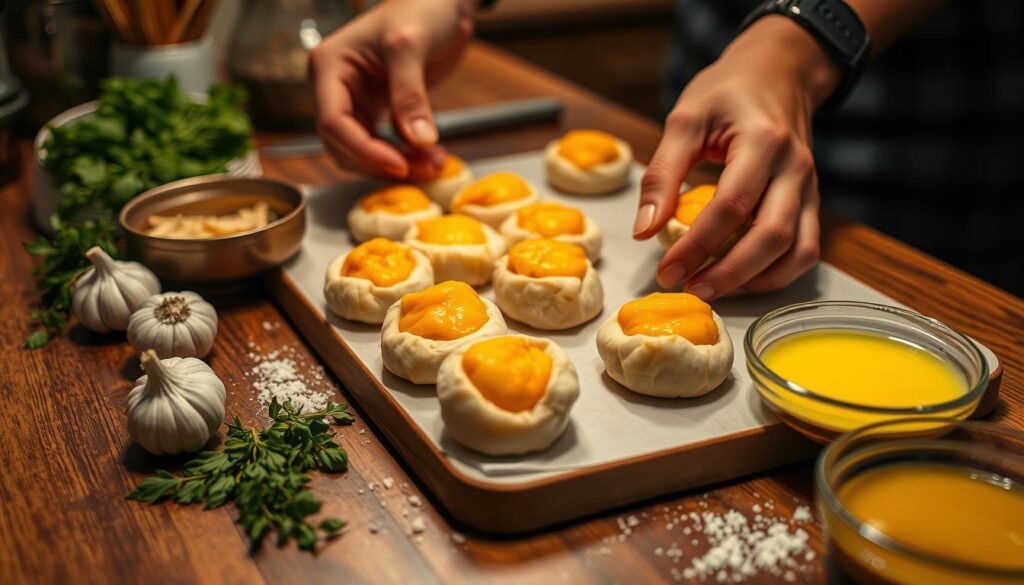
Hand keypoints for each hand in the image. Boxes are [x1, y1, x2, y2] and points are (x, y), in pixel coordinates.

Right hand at [309, 0, 475, 179]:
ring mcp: (354, 100)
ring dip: (395, 165)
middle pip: (344, 144)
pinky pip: (383, 145)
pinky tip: (429, 157)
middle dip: (381, 163)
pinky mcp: (376, 110)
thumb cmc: (419, 8)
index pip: (332, 121)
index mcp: (329, 66)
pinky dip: (405, 156)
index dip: (363, 150)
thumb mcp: (410, 45)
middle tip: (422, 170)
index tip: (398, 164)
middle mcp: (335, 87)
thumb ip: (410, 94)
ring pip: (362, 151)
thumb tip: (419, 141)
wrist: (441, 3)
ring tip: (432, 165)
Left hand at [632, 16, 840, 299]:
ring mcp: (810, 186)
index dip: (697, 245)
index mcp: (762, 141)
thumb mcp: (685, 119)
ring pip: (797, 251)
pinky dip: (776, 274)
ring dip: (755, 281)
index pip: (731, 205)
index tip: (666, 271)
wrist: (778, 72)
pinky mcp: (812, 201)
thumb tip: (645, 231)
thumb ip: (663, 173)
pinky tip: (740, 281)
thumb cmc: (727, 92)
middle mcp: (795, 167)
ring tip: (711, 290)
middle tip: (688, 288)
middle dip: (728, 272)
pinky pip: (805, 250)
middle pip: (772, 236)